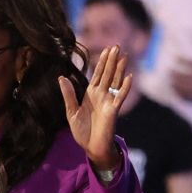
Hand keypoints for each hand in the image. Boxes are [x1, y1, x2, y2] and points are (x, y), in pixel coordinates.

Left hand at [59, 46, 130, 171]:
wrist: (90, 147)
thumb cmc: (82, 131)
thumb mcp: (71, 111)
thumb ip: (68, 94)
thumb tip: (61, 77)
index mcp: (91, 94)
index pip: (98, 74)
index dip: (102, 62)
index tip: (106, 49)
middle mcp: (101, 95)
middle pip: (108, 74)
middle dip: (112, 60)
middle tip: (117, 46)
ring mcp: (109, 102)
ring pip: (115, 81)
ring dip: (120, 69)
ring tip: (124, 56)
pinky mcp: (113, 110)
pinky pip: (120, 97)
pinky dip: (125, 87)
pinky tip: (129, 76)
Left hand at [169, 38, 191, 99]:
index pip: (191, 64)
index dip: (182, 61)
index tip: (176, 58)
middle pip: (186, 77)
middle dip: (177, 75)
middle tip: (170, 72)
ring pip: (188, 88)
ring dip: (178, 85)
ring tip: (171, 82)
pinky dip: (185, 94)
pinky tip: (179, 92)